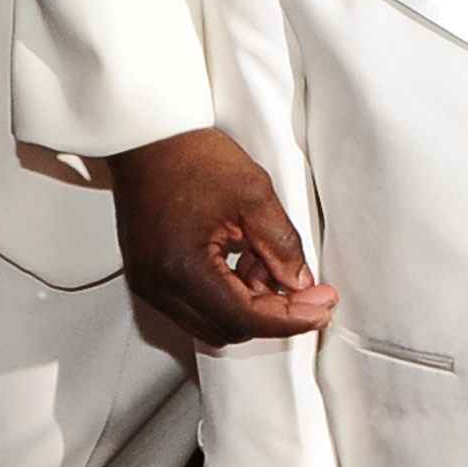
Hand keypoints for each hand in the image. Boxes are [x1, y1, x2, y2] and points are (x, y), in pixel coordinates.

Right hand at [108, 126, 335, 347]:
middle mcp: (158, 285)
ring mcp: (148, 284)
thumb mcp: (253, 193)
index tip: (319, 307)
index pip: (245, 318)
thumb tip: (299, 281)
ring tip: (265, 259)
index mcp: (181, 267)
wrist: (147, 138)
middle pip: (229, 328)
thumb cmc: (186, 154)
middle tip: (304, 285)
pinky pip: (195, 306)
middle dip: (272, 311)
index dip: (290, 317)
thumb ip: (282, 244)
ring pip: (213, 322)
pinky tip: (242, 261)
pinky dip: (226, 294)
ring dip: (249, 303)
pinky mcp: (148, 277)